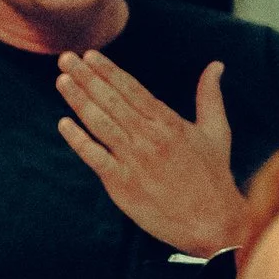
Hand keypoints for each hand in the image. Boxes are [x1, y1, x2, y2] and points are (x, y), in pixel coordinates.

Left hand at [55, 53, 244, 256]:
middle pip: (112, 100)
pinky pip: (95, 157)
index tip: (90, 55)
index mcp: (169, 122)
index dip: (108, 71)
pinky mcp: (123, 184)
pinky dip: (79, 140)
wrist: (212, 222)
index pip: (132, 89)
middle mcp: (150, 137)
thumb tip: (216, 65)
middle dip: (87, 77)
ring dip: (79, 100)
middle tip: (66, 59)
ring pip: (101, 123)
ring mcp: (135, 160)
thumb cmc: (213, 176)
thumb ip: (210, 96)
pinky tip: (64, 124)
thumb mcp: (217, 131)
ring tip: (62, 80)